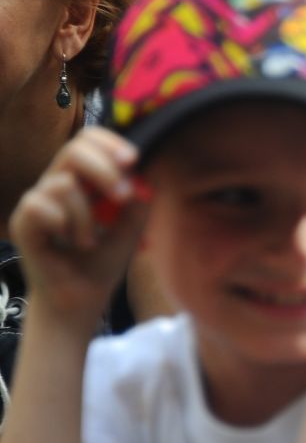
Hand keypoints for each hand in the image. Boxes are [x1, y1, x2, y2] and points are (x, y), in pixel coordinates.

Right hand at [8, 129, 149, 324]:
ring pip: (63, 183)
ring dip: (87, 216)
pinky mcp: (22, 222)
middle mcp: (56, 185)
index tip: (133, 160)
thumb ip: (139, 202)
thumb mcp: (131, 230)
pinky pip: (40, 204)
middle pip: (73, 149)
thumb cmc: (101, 264)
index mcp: (82, 181)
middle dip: (104, 170)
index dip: (109, 143)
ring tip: (89, 241)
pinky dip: (64, 224)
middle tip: (123, 197)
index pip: (88, 141)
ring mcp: (37, 202)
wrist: (80, 300)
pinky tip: (69, 243)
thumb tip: (145, 173)